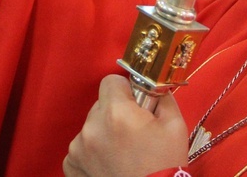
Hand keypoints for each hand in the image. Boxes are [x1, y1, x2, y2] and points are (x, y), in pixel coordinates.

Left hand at [63, 75, 187, 176]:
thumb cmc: (165, 165)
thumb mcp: (175, 126)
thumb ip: (162, 97)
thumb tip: (152, 86)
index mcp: (116, 113)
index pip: (110, 81)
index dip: (125, 90)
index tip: (135, 103)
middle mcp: (92, 127)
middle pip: (100, 105)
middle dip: (115, 113)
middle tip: (133, 133)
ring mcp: (78, 148)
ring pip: (91, 126)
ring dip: (104, 133)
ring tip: (123, 153)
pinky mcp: (72, 164)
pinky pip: (81, 147)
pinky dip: (93, 152)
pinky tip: (110, 164)